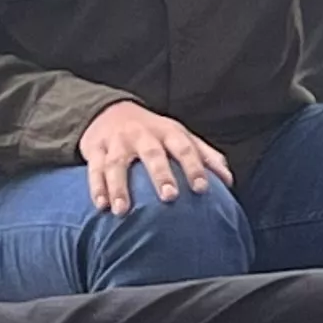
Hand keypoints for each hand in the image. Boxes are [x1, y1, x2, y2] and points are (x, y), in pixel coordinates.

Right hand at [81, 98, 230, 214]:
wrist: (110, 111)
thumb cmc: (154, 132)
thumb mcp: (180, 136)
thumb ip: (206, 156)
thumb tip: (228, 180)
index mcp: (168, 132)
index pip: (185, 148)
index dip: (195, 167)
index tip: (203, 188)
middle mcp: (143, 135)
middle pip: (152, 154)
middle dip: (161, 175)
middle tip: (170, 197)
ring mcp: (117, 141)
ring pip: (117, 163)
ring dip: (119, 187)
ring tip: (122, 210)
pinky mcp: (95, 148)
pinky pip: (94, 168)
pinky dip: (97, 187)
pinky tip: (101, 206)